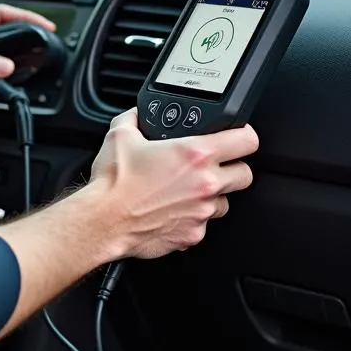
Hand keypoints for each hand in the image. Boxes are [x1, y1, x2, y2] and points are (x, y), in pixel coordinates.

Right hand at [88, 108, 258, 259]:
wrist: (102, 221)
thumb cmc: (113, 183)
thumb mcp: (120, 135)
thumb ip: (135, 119)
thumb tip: (138, 115)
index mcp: (195, 154)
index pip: (247, 140)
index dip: (244, 135)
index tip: (237, 137)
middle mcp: (205, 183)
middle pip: (245, 174)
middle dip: (232, 169)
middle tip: (213, 167)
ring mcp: (201, 212)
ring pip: (225, 202)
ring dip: (211, 196)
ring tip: (187, 192)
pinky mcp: (192, 235)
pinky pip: (202, 225)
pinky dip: (192, 219)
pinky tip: (172, 212)